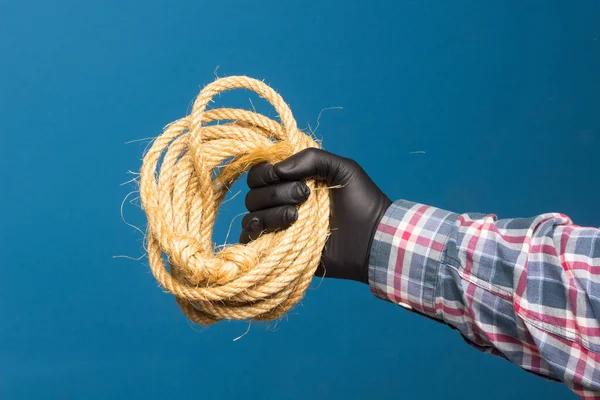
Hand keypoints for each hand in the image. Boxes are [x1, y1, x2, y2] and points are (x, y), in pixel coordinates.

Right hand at [240, 148, 391, 282]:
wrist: (373, 239)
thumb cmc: (362, 201)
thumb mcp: (343, 168)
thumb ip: (312, 158)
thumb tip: (278, 169)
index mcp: (293, 181)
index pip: (260, 173)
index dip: (265, 172)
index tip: (281, 175)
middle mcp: (282, 202)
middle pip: (253, 195)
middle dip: (275, 193)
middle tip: (305, 195)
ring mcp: (280, 227)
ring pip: (253, 216)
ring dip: (271, 213)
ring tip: (296, 216)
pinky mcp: (281, 249)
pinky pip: (252, 241)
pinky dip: (257, 233)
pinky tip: (283, 229)